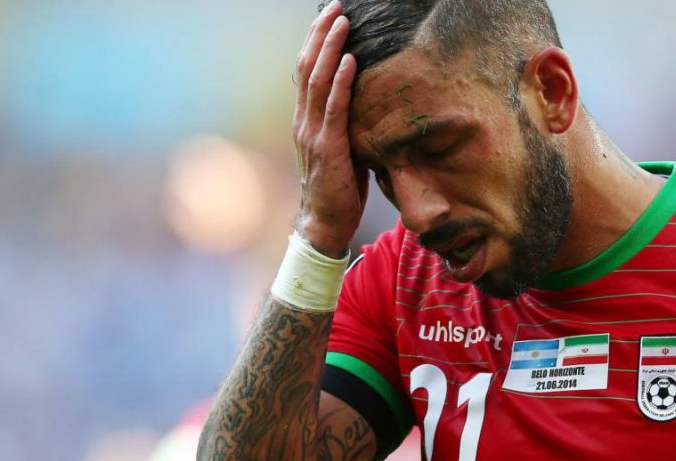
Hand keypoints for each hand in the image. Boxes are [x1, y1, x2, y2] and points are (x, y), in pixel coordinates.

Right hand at [293, 1, 367, 257]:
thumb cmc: (339, 187)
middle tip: (336, 7)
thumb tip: (371, 102)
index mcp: (306, 119)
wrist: (324, 223)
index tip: (329, 16)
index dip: (317, 41)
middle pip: (308, 66)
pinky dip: (343, 81)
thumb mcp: (343, 148)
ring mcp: (313, 132)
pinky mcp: (327, 147)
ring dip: (332, 48)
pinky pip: (334, 108)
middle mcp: (304, 120)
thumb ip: (348, 124)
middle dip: (321, 34)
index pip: (307, 71)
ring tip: (343, 22)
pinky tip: (352, 61)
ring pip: (318, 80)